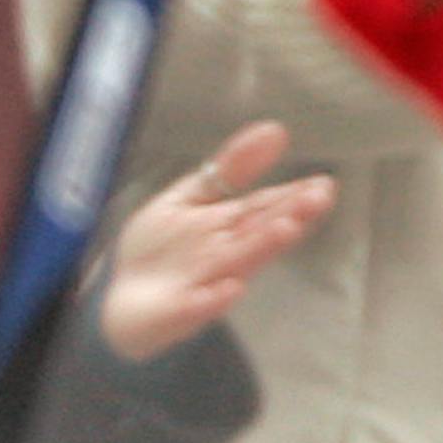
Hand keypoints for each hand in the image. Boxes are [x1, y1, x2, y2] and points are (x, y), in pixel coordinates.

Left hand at [96, 122, 332, 362]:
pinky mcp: (177, 312)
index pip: (266, 207)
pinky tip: (229, 288)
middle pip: (260, 233)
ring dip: (261, 248)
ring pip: (237, 265)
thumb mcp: (188, 198)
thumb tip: (275, 129)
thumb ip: (228, 170)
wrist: (119, 299)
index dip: (294, 196)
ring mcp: (204, 285)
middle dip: (288, 217)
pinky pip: (196, 306)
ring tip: (286, 229)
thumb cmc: (159, 250)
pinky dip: (212, 299)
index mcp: (229, 226)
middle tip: (317, 199)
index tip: (323, 184)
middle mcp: (224, 255)